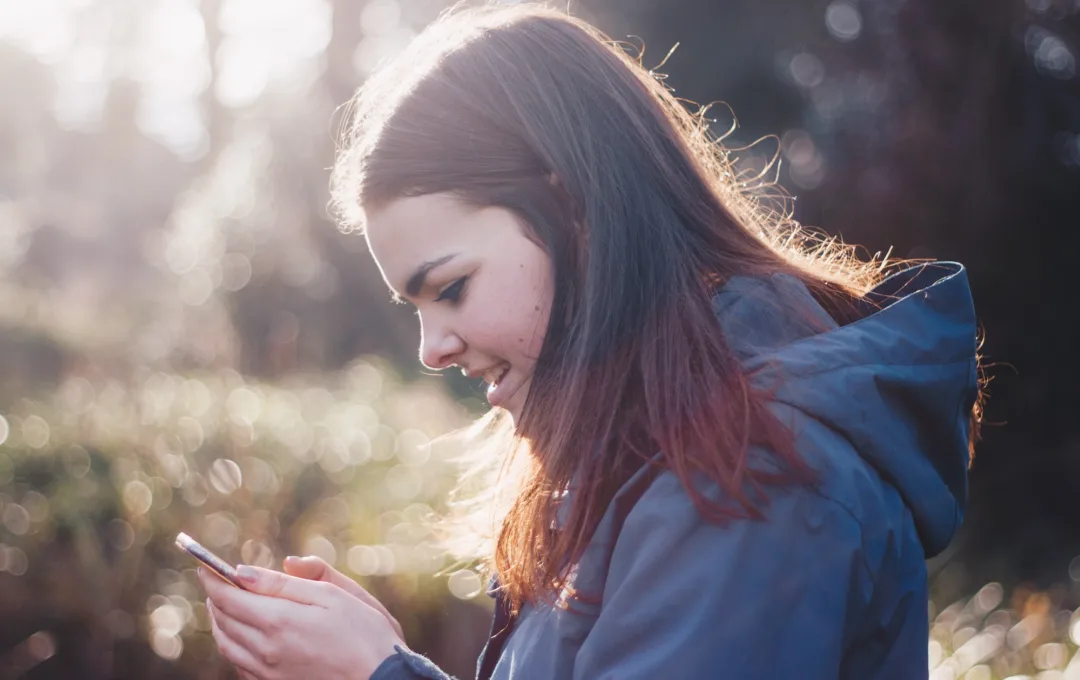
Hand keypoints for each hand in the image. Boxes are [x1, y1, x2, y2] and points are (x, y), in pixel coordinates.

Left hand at [199, 564, 404, 679]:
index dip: (212, 578)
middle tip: (214, 580)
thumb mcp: (332, 595)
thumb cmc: (364, 633)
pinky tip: (240, 636)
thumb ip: (286, 583)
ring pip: (226, 644)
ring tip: (222, 604)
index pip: (228, 596)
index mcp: (278, 621)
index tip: (204, 565)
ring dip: (219, 621)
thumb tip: (244, 571)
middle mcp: (265, 649)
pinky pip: (239, 665)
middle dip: (215, 597)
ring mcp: (267, 672)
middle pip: (223, 620)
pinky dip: (231, 645)